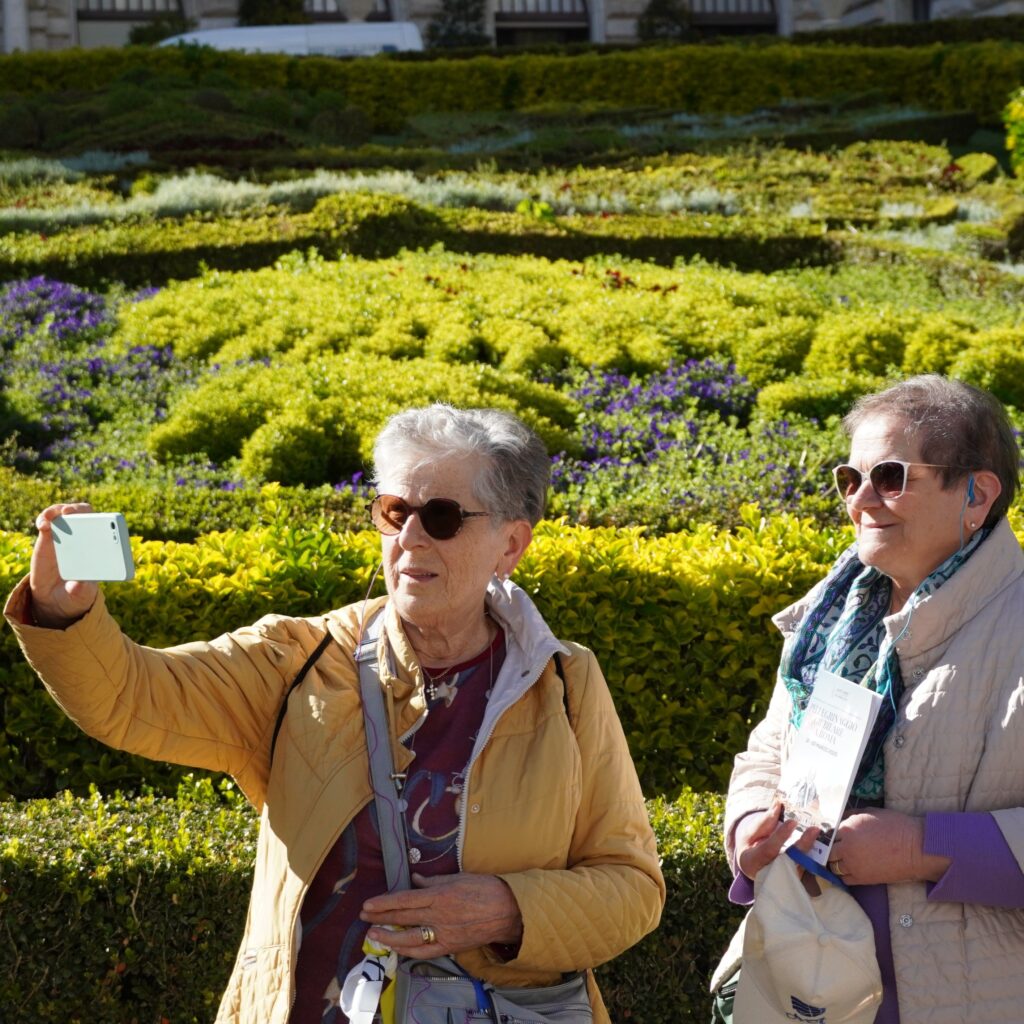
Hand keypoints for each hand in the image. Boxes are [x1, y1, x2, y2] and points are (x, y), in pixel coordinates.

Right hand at [29, 504, 98, 627]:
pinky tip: (42, 525)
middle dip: (80, 510)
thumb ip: (80, 591)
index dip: (108, 523)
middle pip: (87, 516)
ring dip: (60, 510)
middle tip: (70, 513)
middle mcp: (85, 539)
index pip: (109, 531)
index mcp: (100, 551)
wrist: (54, 596)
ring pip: (66, 514)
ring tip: (53, 516)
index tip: (103, 521)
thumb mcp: (79, 596)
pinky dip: (45, 519)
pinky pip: (47, 522)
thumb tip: (77, 585)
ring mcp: (67, 536)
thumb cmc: (74, 593)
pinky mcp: (49, 537)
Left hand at [360, 872, 522, 959]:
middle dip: (381, 918)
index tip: (368, 904)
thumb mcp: (458, 877)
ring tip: (374, 935)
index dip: (384, 903)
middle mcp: (438, 916)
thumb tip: (415, 879)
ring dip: (389, 937)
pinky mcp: (450, 946)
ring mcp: (443, 933)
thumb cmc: (485, 889)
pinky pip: (425, 950)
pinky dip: (409, 950)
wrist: (507, 911)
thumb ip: (434, 880)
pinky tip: (398, 948)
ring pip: (409, 938)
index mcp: (439, 895)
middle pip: (403, 918)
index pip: (404, 900)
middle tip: (364, 917)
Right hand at [735, 800, 818, 879]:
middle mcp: (768, 873)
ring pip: (799, 865)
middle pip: (788, 861)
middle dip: (802, 845)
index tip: (793, 822)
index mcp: (753, 861)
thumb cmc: (749, 847)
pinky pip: (803, 866)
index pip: (769, 849)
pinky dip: (810, 853)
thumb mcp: (749, 834)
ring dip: (809, 849)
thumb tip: (778, 804)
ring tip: (817, 833)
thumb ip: (764, 822)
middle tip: (814, 829)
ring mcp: (782, 878)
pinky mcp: (792, 878)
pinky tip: (816, 840)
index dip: (781, 836)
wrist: (751, 867)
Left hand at [829, 808, 949, 885]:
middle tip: (836, 847)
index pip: (828, 833)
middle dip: (830, 848)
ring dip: (836, 862)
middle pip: (828, 850)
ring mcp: (853, 864)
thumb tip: (842, 819)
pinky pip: (844, 879)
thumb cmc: (896, 826)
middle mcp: (847, 847)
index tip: (833, 836)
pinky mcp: (863, 878)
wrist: (916, 848)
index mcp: (848, 828)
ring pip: (833, 865)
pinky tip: (850, 869)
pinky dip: (844, 875)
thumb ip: (852, 816)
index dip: (831, 834)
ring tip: (843, 859)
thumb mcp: (871, 813)